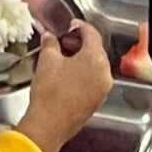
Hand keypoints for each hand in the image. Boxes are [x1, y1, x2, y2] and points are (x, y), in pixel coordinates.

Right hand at [20, 20, 114, 151]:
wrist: (49, 126)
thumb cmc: (50, 92)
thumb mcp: (47, 60)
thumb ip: (50, 43)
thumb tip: (50, 37)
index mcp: (96, 59)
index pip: (92, 34)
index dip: (79, 26)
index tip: (69, 26)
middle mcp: (104, 75)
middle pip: (95, 50)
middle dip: (79, 43)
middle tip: (61, 42)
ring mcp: (102, 90)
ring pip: (94, 66)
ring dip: (80, 59)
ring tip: (61, 58)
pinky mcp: (96, 102)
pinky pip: (92, 80)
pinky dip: (82, 73)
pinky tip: (65, 75)